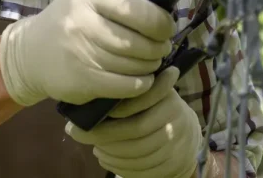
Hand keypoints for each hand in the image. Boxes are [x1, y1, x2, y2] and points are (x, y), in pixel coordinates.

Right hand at [0, 0, 175, 105]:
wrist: (31, 52)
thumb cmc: (71, 20)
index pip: (139, 9)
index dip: (161, 22)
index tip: (167, 28)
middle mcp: (82, 21)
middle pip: (139, 41)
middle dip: (159, 47)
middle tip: (162, 49)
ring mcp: (80, 52)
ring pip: (133, 64)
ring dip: (150, 66)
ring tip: (152, 63)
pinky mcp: (80, 79)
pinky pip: (123, 85)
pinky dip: (140, 85)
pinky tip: (143, 80)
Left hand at [65, 67, 201, 177]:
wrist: (184, 134)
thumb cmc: (154, 109)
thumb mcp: (147, 93)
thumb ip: (127, 94)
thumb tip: (86, 99)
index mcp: (167, 96)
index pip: (139, 101)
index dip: (114, 109)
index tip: (91, 113)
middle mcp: (175, 117)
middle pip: (135, 130)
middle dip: (103, 134)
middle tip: (77, 133)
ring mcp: (177, 143)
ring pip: (137, 153)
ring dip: (110, 153)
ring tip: (94, 148)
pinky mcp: (173, 163)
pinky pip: (142, 169)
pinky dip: (119, 166)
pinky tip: (106, 159)